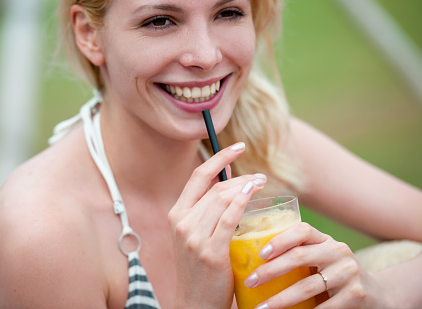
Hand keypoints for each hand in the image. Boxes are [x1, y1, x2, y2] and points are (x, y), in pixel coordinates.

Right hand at [168, 142, 266, 307]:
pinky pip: (228, 218)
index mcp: (177, 214)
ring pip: (222, 199)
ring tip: (261, 183)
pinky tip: (252, 192)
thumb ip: (207, 211)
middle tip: (260, 177)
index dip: (219, 157)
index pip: (198, 176)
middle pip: (214, 187)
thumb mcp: (196, 235)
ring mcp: (193, 237)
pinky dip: (240, 201)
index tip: (237, 146)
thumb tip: (230, 183)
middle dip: (240, 176)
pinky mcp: (210, 252)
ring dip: (245, 186)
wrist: (194, 304)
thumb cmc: (200, 269)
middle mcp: (181, 222)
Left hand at [246, 222, 389, 307]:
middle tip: (251, 281)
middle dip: (270, 271)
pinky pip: (324, 307)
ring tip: (262, 307)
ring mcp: (349, 272)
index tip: (260, 254)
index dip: (279, 239)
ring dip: (281, 299)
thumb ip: (297, 253)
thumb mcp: (318, 257)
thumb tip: (250, 258)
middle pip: (299, 257)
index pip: (301, 230)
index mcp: (324, 239)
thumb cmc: (331, 273)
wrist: (372, 293)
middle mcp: (338, 251)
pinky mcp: (356, 294)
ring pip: (307, 286)